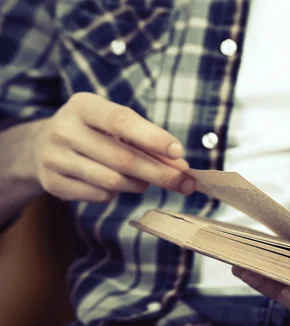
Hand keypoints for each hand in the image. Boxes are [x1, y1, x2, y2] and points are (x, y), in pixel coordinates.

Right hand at [31, 92, 195, 201]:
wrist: (43, 145)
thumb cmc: (95, 132)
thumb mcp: (115, 124)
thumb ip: (147, 140)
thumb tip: (180, 166)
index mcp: (83, 106)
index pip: (122, 121)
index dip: (153, 138)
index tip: (179, 152)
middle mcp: (64, 129)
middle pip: (122, 158)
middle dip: (160, 173)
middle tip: (186, 183)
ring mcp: (55, 158)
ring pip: (113, 181)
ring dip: (140, 184)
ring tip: (148, 180)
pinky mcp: (53, 184)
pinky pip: (100, 195)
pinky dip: (118, 193)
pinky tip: (117, 183)